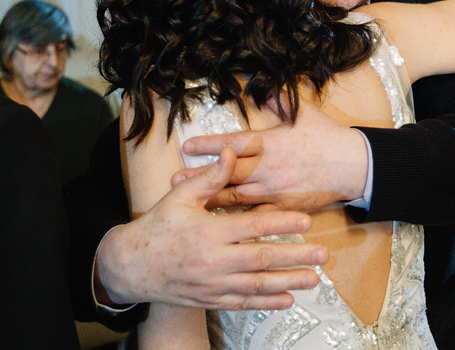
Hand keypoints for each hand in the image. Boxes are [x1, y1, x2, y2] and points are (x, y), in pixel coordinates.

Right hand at [94, 148, 328, 309]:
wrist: (131, 266)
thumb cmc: (157, 227)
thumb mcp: (180, 196)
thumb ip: (210, 177)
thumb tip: (232, 151)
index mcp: (208, 232)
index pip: (253, 226)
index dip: (281, 222)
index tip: (306, 221)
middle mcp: (213, 261)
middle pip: (262, 258)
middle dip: (296, 257)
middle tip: (323, 254)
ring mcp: (212, 284)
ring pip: (257, 285)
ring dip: (289, 282)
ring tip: (314, 279)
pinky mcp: (210, 299)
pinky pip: (243, 302)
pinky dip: (267, 303)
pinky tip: (287, 299)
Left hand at [179, 100, 369, 212]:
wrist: (354, 166)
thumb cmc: (329, 138)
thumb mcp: (304, 113)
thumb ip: (280, 100)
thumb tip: (263, 86)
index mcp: (269, 143)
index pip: (232, 143)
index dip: (208, 145)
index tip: (187, 146)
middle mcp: (267, 168)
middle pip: (225, 173)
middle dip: (199, 177)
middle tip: (174, 181)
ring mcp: (274, 190)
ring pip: (235, 196)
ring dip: (211, 198)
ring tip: (191, 202)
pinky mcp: (282, 206)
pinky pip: (256, 214)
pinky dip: (237, 218)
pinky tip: (221, 223)